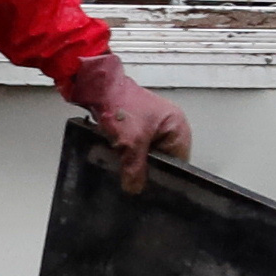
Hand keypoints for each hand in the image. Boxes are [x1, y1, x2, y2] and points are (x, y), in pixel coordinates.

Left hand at [69, 58, 192, 194]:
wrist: (97, 86)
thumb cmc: (121, 107)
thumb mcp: (131, 142)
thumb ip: (135, 168)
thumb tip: (135, 189)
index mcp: (178, 127)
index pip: (178, 161)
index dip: (164, 176)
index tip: (149, 188)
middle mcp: (170, 125)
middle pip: (162, 158)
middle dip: (147, 169)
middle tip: (132, 182)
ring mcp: (153, 124)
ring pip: (147, 152)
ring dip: (134, 161)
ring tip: (123, 171)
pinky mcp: (137, 123)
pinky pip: (136, 145)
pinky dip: (127, 152)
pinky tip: (116, 159)